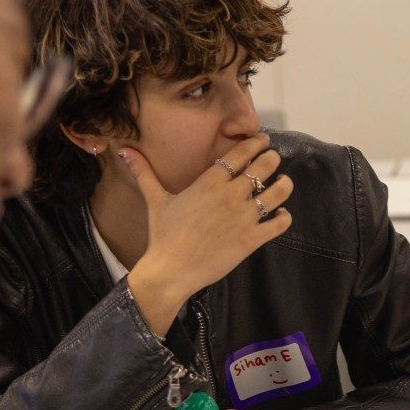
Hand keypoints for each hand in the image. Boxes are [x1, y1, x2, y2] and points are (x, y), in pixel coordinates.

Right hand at [123, 134, 293, 334]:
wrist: (171, 270)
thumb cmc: (164, 234)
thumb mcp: (155, 200)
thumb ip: (144, 173)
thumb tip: (123, 150)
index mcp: (209, 182)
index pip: (239, 154)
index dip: (254, 144)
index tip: (262, 140)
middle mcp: (230, 195)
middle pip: (262, 168)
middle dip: (271, 159)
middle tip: (273, 158)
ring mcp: (244, 217)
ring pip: (276, 193)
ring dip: (285, 185)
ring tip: (285, 182)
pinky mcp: (252, 239)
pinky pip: (278, 224)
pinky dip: (285, 217)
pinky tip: (283, 214)